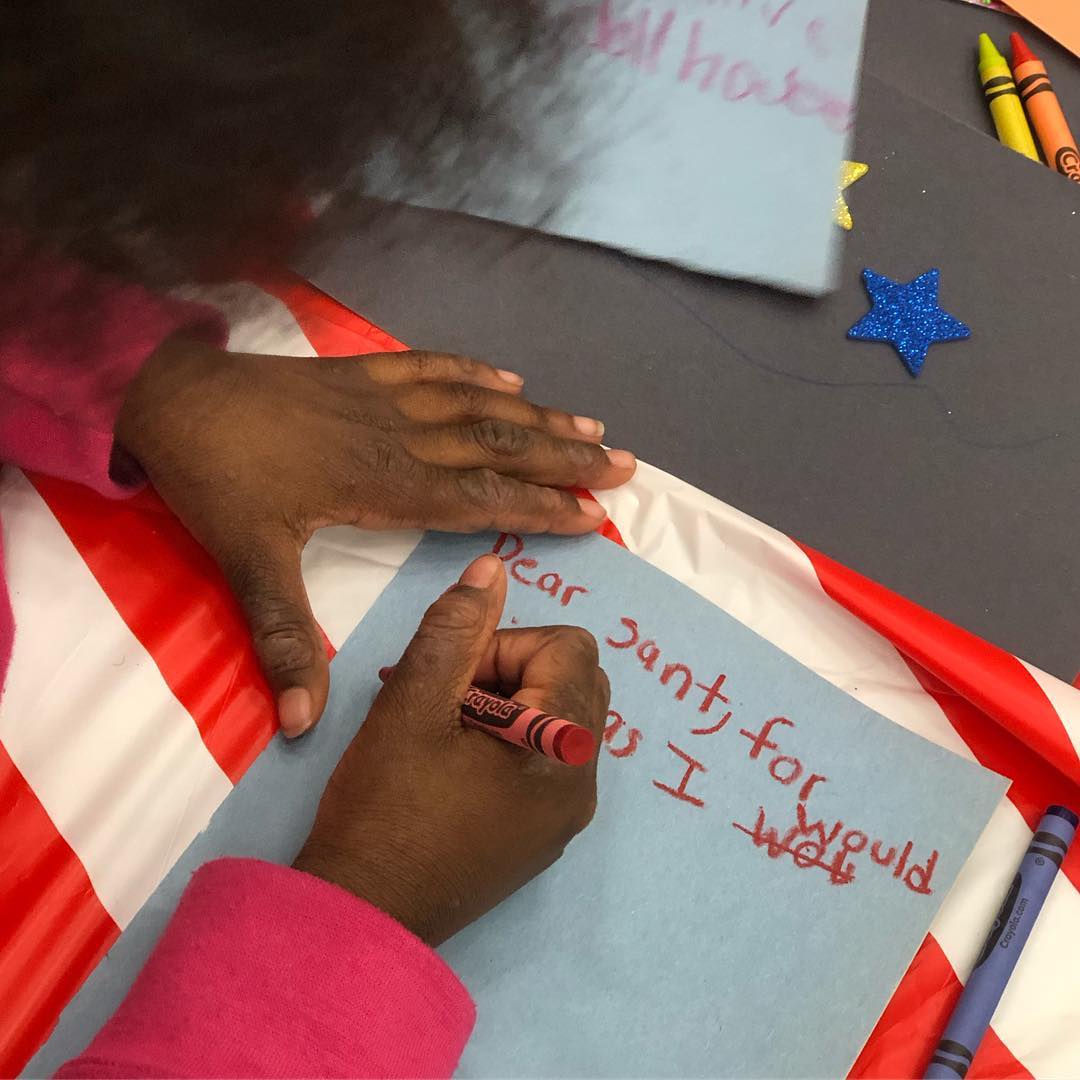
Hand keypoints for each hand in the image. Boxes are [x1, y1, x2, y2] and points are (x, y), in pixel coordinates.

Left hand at [115, 338, 633, 735]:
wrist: (173, 398)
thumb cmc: (218, 482)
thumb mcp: (248, 564)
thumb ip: (285, 639)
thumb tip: (302, 724)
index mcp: (384, 484)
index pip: (479, 498)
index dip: (538, 507)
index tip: (593, 515)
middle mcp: (400, 437)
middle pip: (496, 446)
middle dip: (561, 459)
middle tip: (622, 466)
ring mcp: (384, 398)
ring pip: (476, 406)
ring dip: (537, 417)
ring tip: (590, 427)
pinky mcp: (362, 372)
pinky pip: (432, 367)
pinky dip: (476, 372)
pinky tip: (510, 377)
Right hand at [293, 553, 608, 945]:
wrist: (365, 914)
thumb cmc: (384, 807)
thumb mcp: (412, 703)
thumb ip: (456, 628)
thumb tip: (494, 569)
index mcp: (563, 743)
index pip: (568, 645)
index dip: (506, 644)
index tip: (452, 677)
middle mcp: (583, 780)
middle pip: (574, 677)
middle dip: (511, 669)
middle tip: (448, 699)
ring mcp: (568, 815)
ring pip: (561, 716)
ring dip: (509, 703)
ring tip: (445, 730)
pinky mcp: (546, 837)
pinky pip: (550, 759)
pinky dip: (512, 741)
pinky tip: (455, 766)